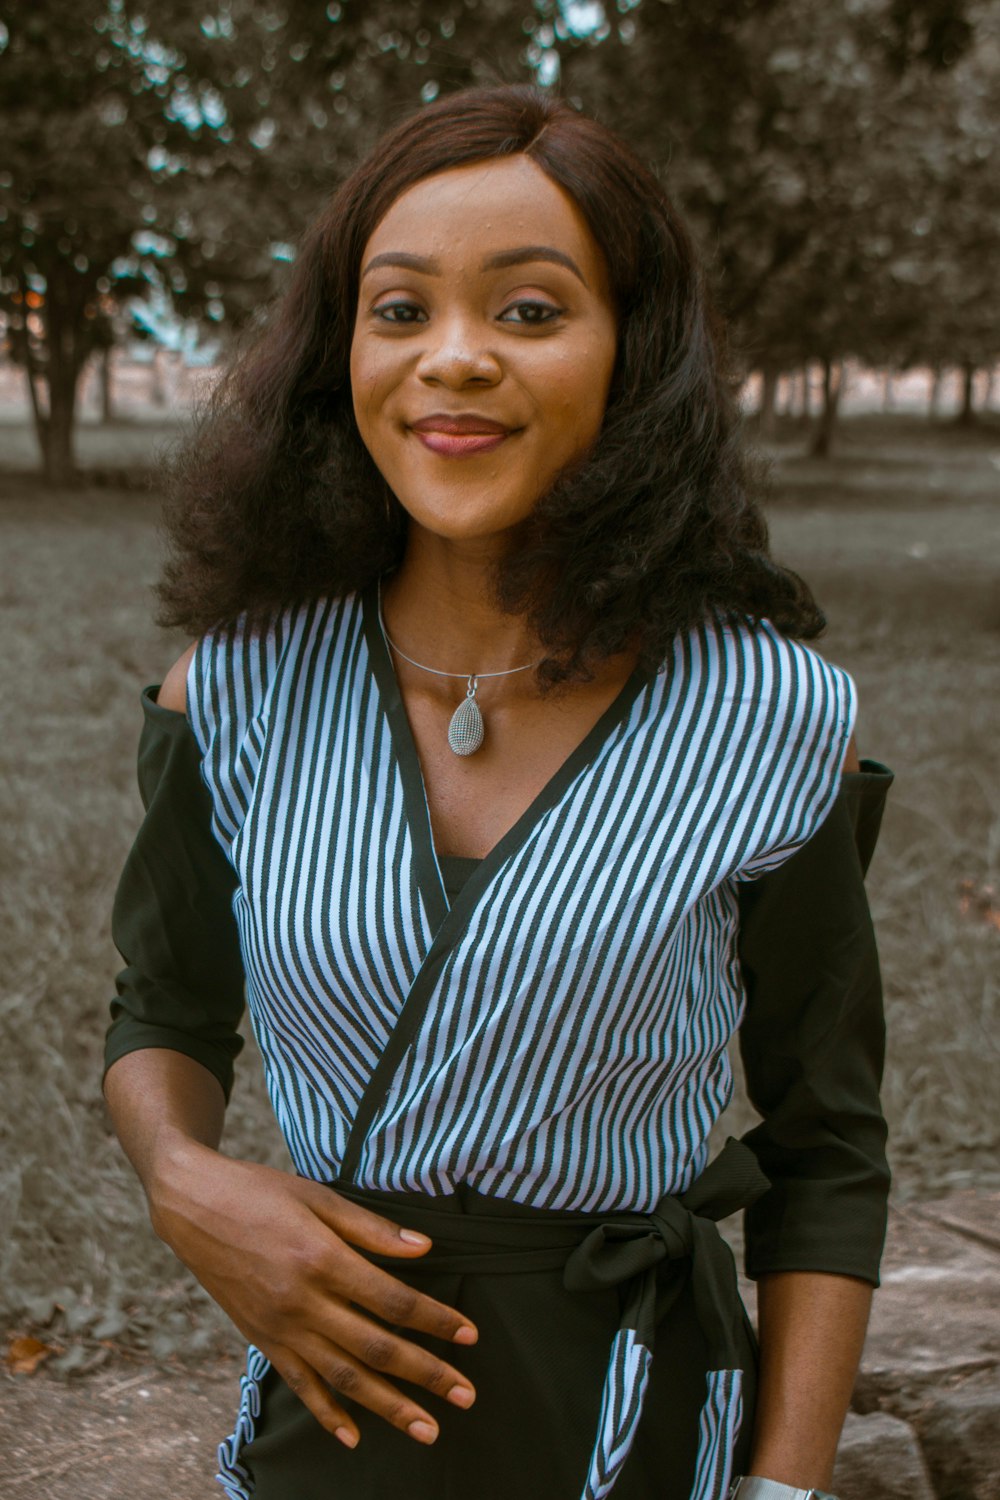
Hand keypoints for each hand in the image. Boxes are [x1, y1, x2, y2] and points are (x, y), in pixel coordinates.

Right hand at [148, 1141, 477, 1447]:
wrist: (194, 1207)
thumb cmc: (260, 1193)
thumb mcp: (318, 1196)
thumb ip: (372, 1228)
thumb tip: (424, 1248)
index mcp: (322, 1259)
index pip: (393, 1300)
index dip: (435, 1320)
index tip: (470, 1336)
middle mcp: (303, 1302)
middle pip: (377, 1348)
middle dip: (426, 1374)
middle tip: (466, 1396)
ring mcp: (281, 1327)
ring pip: (344, 1378)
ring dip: (389, 1407)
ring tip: (427, 1429)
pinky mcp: (263, 1340)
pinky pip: (300, 1385)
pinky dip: (328, 1414)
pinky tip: (354, 1437)